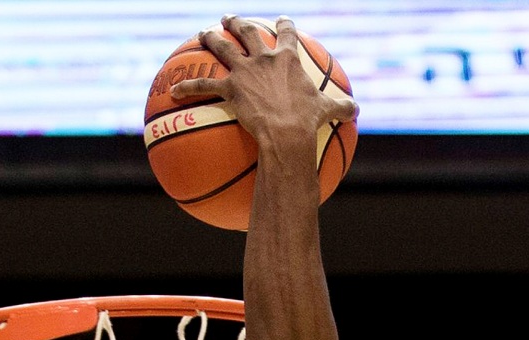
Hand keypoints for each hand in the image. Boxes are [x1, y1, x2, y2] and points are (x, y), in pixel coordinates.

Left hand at [171, 15, 356, 147]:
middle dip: (238, 22)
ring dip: (210, 38)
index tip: (281, 20)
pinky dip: (187, 87)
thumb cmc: (308, 122)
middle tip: (229, 18)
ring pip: (222, 48)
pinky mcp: (229, 89)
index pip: (288, 33)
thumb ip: (341, 107)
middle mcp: (264, 58)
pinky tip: (173, 90)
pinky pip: (203, 87)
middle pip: (248, 32)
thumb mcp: (329, 112)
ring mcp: (244, 71)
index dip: (285, 24)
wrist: (287, 131)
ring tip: (202, 33)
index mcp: (289, 59)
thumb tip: (355, 111)